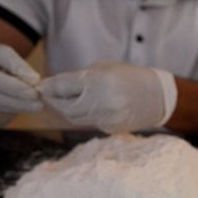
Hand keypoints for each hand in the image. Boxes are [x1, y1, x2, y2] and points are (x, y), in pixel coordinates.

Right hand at [0, 43, 41, 127]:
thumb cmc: (1, 69)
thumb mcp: (10, 62)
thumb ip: (21, 68)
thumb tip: (35, 80)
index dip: (17, 66)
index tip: (36, 78)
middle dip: (15, 88)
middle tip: (35, 95)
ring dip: (18, 103)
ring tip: (38, 105)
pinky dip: (13, 109)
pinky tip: (28, 109)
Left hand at [38, 63, 177, 133]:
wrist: (157, 96)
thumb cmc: (129, 76)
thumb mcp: (103, 68)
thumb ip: (78, 78)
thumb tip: (52, 87)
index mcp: (99, 82)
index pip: (63, 87)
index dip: (48, 87)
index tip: (39, 87)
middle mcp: (102, 102)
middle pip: (65, 107)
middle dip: (54, 101)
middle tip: (46, 96)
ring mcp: (107, 119)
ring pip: (75, 118)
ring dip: (66, 110)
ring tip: (62, 101)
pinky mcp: (110, 129)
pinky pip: (89, 122)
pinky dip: (83, 115)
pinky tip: (87, 108)